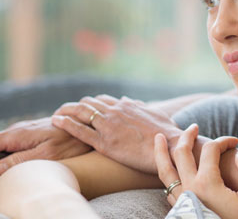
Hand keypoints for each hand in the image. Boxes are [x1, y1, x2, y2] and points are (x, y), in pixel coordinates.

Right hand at [0, 117, 90, 174]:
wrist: (89, 126)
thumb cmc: (70, 142)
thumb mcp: (44, 154)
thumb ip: (17, 160)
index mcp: (16, 135)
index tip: (3, 169)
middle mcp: (18, 130)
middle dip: (2, 158)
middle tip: (17, 165)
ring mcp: (25, 130)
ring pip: (5, 144)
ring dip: (7, 156)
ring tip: (25, 161)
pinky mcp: (33, 132)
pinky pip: (16, 143)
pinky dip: (15, 151)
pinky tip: (24, 158)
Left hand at [52, 94, 182, 173]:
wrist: (171, 147)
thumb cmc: (167, 134)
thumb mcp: (154, 115)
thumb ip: (140, 107)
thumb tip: (127, 100)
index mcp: (127, 106)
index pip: (102, 100)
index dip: (91, 104)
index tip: (83, 108)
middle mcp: (116, 112)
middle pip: (88, 103)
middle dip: (75, 106)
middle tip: (65, 112)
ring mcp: (109, 126)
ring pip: (80, 112)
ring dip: (65, 111)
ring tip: (56, 114)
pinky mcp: (104, 142)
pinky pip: (79, 130)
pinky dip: (65, 123)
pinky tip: (56, 121)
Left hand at [155, 125, 237, 218]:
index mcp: (207, 182)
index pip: (211, 149)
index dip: (224, 140)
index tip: (235, 142)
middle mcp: (189, 188)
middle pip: (181, 153)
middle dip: (187, 136)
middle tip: (192, 127)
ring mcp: (181, 201)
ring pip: (165, 171)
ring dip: (161, 152)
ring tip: (159, 138)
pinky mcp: (180, 211)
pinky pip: (167, 187)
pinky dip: (165, 173)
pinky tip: (169, 170)